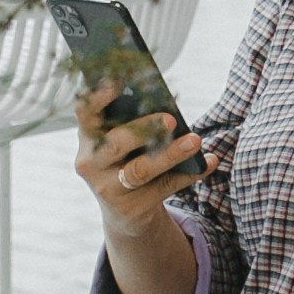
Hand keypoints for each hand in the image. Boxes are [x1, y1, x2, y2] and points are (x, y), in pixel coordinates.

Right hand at [73, 84, 207, 237]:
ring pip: (140, 170)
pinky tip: (209, 162)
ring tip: (195, 140)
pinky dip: (189, 174)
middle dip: (142, 129)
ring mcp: (109, 188)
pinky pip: (164, 187)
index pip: (84, 113)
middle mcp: (91, 163)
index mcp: (87, 137)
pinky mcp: (132, 207)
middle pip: (114, 144)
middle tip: (170, 119)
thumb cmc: (127, 160)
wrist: (126, 211)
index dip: (97, 98)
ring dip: (171, 154)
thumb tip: (166, 103)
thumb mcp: (121, 141)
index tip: (115, 82)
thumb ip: (132, 122)